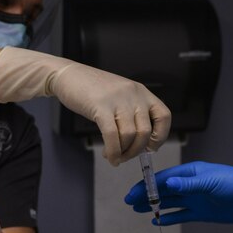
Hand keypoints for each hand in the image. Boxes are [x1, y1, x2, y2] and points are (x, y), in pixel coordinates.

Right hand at [0, 47, 170, 164]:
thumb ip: (132, 115)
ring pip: (130, 136)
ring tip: (114, 156)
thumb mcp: (121, 96)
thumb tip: (140, 144)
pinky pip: (112, 136)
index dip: (160, 136)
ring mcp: (118, 100)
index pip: (164, 116)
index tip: (150, 147)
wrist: (69, 75)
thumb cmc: (93, 89)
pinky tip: (109, 155)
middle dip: (136, 151)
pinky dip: (113, 151)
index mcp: (142, 92)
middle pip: (145, 132)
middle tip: (125, 157)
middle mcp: (134, 94)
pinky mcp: (100, 107)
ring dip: (123, 152)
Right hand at [124, 161, 232, 224]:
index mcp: (190, 173)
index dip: (147, 185)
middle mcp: (189, 185)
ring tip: (137, 209)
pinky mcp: (200, 213)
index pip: (163, 178)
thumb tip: (168, 182)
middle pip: (163, 190)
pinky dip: (168, 218)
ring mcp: (194, 199)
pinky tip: (156, 221)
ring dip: (153, 206)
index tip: (133, 193)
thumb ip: (188, 184)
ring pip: (169, 202)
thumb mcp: (209, 182)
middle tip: (129, 202)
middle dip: (145, 195)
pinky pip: (180, 215)